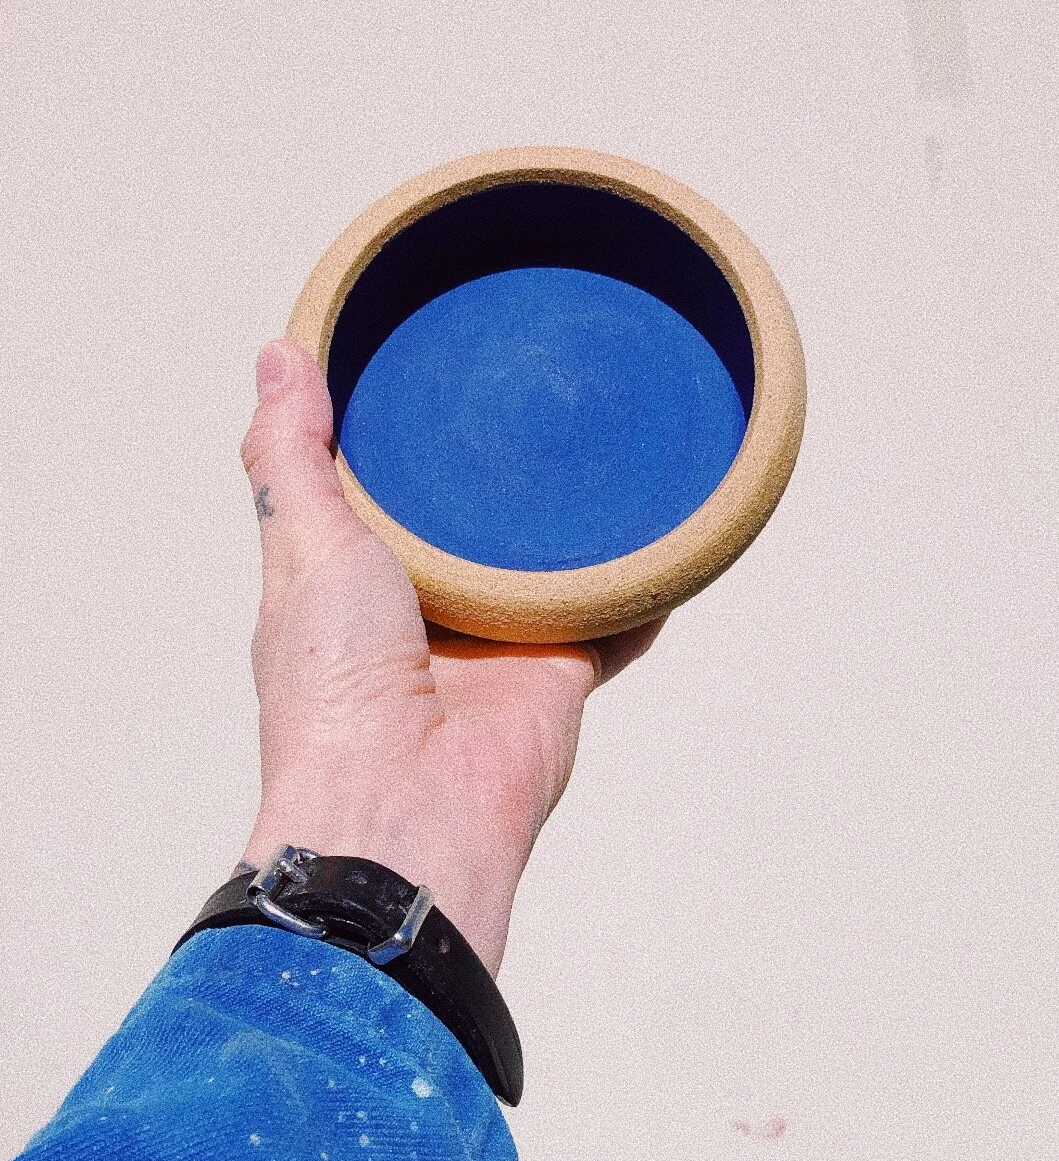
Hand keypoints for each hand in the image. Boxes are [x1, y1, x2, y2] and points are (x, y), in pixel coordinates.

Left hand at [239, 341, 660, 976]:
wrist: (409, 807)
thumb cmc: (335, 690)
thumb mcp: (303, 546)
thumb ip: (291, 455)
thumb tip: (278, 353)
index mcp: (352, 584)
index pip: (381, 493)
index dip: (399, 436)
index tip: (427, 361)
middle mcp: (427, 612)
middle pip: (476, 524)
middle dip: (502, 471)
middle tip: (538, 380)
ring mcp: (499, 643)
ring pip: (553, 562)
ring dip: (581, 518)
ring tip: (615, 432)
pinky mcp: (565, 669)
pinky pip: (620, 614)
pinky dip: (650, 581)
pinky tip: (678, 523)